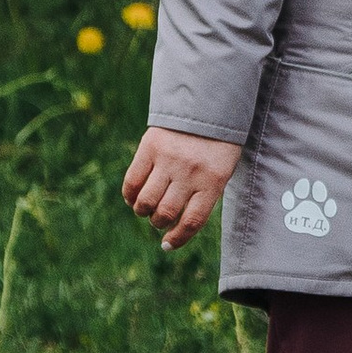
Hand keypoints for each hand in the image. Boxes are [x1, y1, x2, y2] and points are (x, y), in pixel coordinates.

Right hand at [122, 127, 240, 250]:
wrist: (205, 107)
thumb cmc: (216, 147)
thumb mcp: (221, 171)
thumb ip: (204, 195)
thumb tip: (176, 225)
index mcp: (213, 182)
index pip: (192, 221)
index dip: (177, 238)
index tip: (167, 245)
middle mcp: (190, 174)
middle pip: (166, 213)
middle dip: (158, 222)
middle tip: (158, 219)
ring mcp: (169, 161)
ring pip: (147, 200)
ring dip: (143, 210)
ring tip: (145, 209)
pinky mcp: (150, 148)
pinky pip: (132, 180)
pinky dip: (129, 195)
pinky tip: (133, 197)